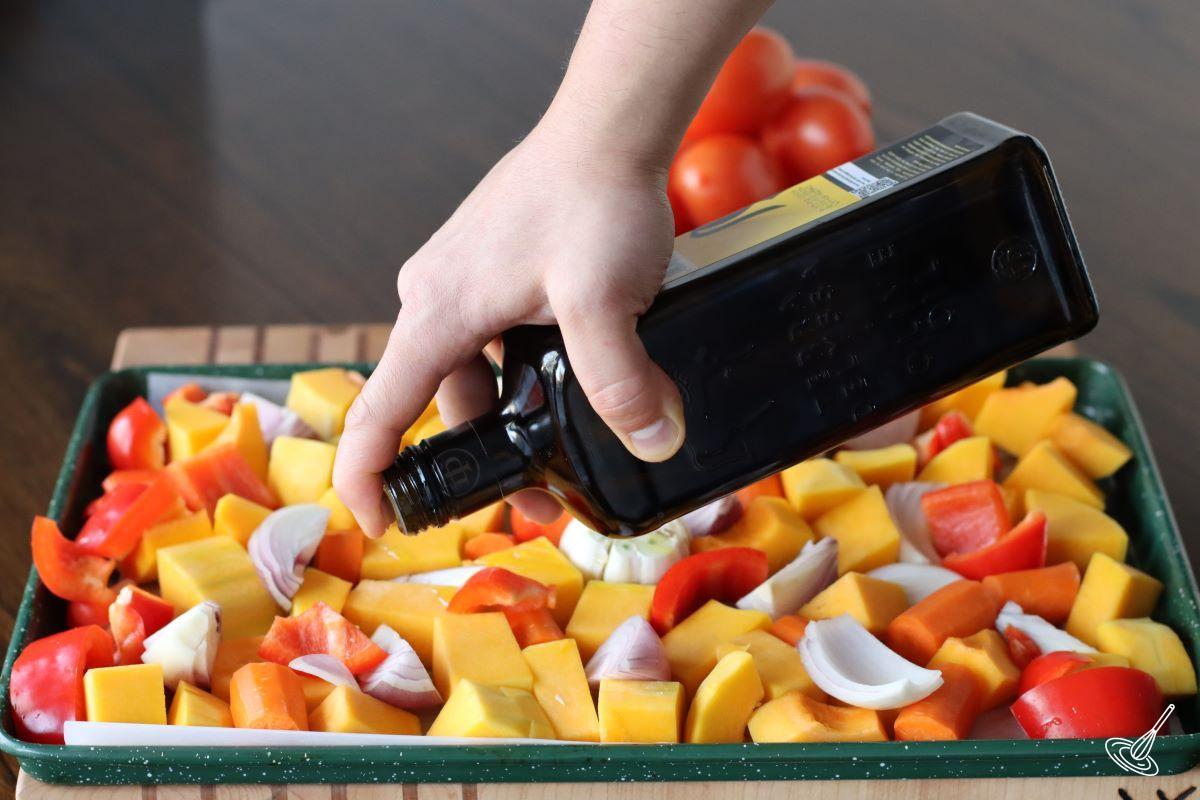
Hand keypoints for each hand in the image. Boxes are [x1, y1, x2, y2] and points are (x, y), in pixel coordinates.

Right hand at [334, 122, 685, 536]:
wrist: (608, 129)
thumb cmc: (590, 198)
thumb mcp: (604, 302)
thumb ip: (621, 380)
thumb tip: (652, 442)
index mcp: (437, 314)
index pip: (377, 415)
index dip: (368, 480)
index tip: (382, 527)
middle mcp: (435, 298)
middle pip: (442, 405)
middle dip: (485, 462)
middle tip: (542, 500)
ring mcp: (464, 283)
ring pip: (477, 376)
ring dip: (515, 419)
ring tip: (571, 454)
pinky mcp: (495, 272)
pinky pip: (496, 344)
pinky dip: (525, 379)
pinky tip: (576, 388)